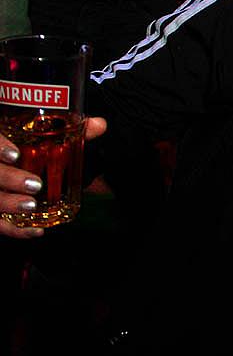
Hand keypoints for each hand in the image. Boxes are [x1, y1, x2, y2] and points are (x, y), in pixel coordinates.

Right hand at [0, 117, 105, 237]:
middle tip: (34, 184)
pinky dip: (16, 229)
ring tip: (31, 206)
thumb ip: (68, 128)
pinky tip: (36, 231)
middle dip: (9, 179)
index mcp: (0, 138)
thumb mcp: (41, 134)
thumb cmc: (23, 148)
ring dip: (9, 204)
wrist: (12, 164)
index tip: (15, 154)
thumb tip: (99, 125)